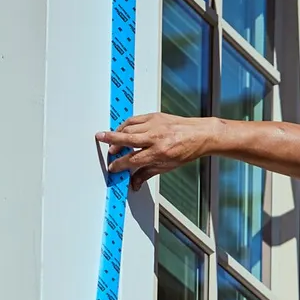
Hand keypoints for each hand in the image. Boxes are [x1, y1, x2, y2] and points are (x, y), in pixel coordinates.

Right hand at [97, 113, 218, 190]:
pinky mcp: (155, 116)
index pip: (133, 160)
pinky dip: (126, 124)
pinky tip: (122, 130)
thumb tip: (133, 183)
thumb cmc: (186, 150)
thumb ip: (147, 173)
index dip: (120, 165)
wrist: (200, 134)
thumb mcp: (168, 166)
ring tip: (110, 139)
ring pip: (128, 127)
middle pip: (127, 140)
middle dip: (111, 141)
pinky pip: (134, 119)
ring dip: (117, 133)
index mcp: (159, 153)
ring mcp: (155, 125)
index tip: (112, 167)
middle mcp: (156, 138)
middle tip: (99, 140)